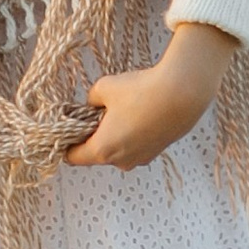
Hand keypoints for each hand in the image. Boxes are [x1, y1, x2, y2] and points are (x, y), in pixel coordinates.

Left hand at [62, 22, 238, 170]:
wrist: (181, 93)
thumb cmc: (139, 91)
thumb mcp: (103, 87)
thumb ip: (90, 99)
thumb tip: (93, 105)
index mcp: (102, 150)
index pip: (72, 158)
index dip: (66, 143)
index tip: (69, 127)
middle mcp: (120, 161)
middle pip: (96, 154)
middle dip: (94, 136)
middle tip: (99, 112)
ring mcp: (141, 159)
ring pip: (118, 150)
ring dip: (115, 135)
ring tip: (124, 110)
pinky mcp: (156, 152)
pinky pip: (135, 146)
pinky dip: (133, 134)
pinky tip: (141, 113)